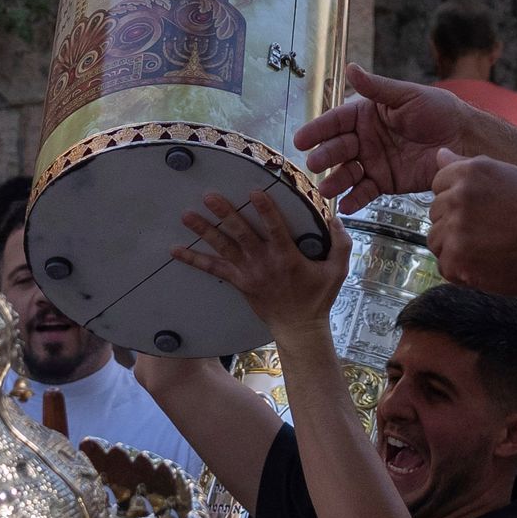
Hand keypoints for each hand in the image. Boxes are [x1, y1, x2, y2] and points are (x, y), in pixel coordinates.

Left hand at [171, 188, 344, 334]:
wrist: (298, 327)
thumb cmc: (318, 296)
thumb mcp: (338, 270)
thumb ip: (341, 242)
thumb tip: (336, 216)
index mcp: (287, 256)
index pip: (274, 228)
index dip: (264, 209)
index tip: (253, 191)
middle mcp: (264, 263)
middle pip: (241, 234)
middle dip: (225, 213)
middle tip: (209, 196)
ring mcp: (248, 273)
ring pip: (223, 248)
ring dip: (204, 231)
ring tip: (186, 215)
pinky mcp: (238, 282)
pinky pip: (213, 269)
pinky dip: (193, 260)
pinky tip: (175, 250)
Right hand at [295, 70, 487, 208]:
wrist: (464, 140)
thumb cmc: (439, 111)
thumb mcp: (407, 96)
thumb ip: (376, 88)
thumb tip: (350, 68)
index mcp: (367, 114)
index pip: (336, 121)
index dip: (318, 129)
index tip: (301, 139)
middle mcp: (365, 138)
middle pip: (338, 148)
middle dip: (325, 156)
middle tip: (314, 164)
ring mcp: (374, 161)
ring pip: (347, 172)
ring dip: (335, 180)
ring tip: (327, 189)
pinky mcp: (385, 182)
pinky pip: (365, 191)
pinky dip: (354, 199)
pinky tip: (346, 205)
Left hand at [425, 154, 516, 297]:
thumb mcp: (509, 176)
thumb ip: (469, 166)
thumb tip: (439, 153)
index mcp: (471, 172)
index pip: (438, 183)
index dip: (458, 199)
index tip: (482, 209)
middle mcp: (459, 197)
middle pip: (435, 212)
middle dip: (455, 223)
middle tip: (489, 231)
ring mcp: (456, 230)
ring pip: (436, 239)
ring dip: (455, 247)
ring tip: (488, 248)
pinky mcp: (456, 260)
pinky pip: (444, 265)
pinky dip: (462, 270)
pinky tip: (487, 264)